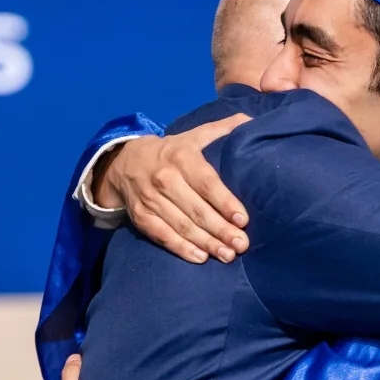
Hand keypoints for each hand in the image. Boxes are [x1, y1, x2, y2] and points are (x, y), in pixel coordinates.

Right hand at [95, 115, 251, 263]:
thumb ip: (224, 128)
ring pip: (182, 226)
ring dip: (207, 243)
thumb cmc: (173, 151)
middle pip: (197, 210)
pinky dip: (182, 249)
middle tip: (242, 245)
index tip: (243, 219)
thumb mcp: (195, 135)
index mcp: (181, 157)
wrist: (125, 161)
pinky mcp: (141, 217)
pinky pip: (163, 236)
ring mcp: (150, 200)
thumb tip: (254, 121)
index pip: (206, 183)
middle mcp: (164, 179)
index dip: (225, 202)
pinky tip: (201, 258)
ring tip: (228, 255)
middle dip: (221, 230)